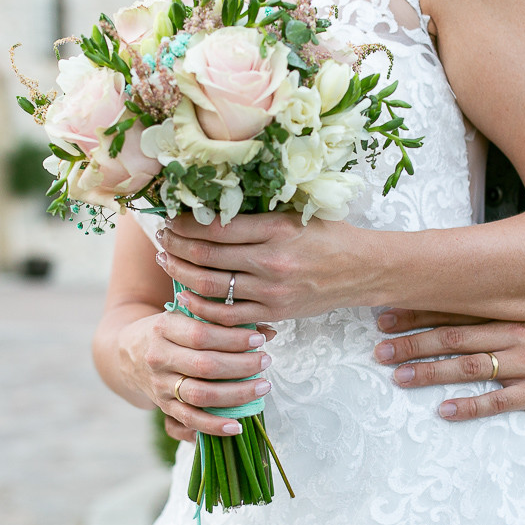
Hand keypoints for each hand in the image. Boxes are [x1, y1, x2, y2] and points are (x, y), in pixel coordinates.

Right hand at [119, 308, 276, 441]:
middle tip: (266, 361)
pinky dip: (213, 426)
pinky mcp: (163, 407)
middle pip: (204, 365)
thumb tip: (268, 331)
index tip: (258, 340)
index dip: (233, 339)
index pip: (201, 334)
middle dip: (241, 366)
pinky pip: (189, 420)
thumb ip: (223, 320)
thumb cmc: (169, 330)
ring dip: (235, 394)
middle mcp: (158, 357)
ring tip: (262, 387)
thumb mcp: (187, 316)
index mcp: (163, 328)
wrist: (127, 352)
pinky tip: (236, 426)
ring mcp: (159, 385)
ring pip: (199, 395)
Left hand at [156, 212, 375, 326]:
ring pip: (211, 287)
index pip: (216, 227)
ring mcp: (272, 291)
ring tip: (166, 261)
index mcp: (276, 229)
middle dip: (175, 246)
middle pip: (206, 256)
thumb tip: (211, 209)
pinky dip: (202, 306)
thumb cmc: (330, 236)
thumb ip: (257, 214)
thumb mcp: (296, 214)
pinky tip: (187, 294)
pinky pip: (228, 315)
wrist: (363, 270)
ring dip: (181, 273)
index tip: (171, 217)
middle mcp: (271, 261)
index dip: (185, 223)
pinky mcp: (275, 312)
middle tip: (160, 238)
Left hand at [374, 309, 524, 419]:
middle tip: (380, 352)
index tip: (383, 320)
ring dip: (432, 372)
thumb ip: (486, 312)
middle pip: (453, 337)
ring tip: (400, 377)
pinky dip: (470, 406)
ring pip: (470, 367)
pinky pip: (498, 400)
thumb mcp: (522, 314)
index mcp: (505, 313)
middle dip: (414, 343)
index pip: (453, 311)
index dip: (416, 315)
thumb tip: (439, 303)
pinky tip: (444, 411)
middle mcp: (512, 334)